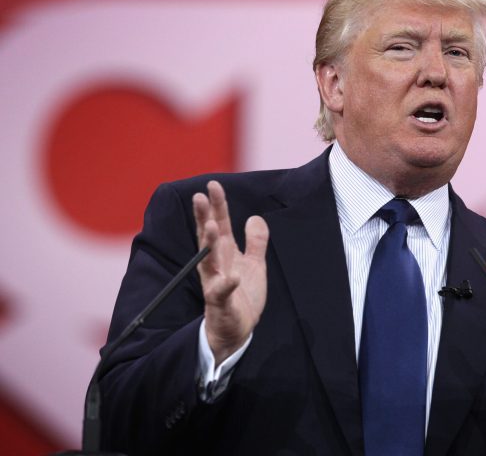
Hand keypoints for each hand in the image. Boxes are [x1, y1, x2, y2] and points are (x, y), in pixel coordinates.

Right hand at [193, 181, 268, 364]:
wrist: (238, 330)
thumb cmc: (243, 295)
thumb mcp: (255, 264)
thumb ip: (256, 241)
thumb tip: (255, 217)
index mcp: (224, 253)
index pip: (219, 224)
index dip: (217, 205)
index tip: (212, 185)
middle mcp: (215, 264)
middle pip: (207, 237)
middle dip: (203, 216)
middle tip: (199, 197)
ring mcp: (215, 283)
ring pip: (208, 260)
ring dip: (208, 243)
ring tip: (210, 226)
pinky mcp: (219, 302)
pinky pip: (221, 292)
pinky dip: (226, 285)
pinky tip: (233, 277)